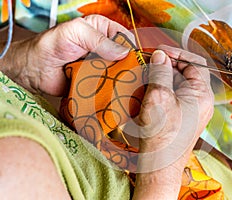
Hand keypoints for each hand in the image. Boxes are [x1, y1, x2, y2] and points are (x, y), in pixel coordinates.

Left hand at [0, 15, 132, 95]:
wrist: (34, 71)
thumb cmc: (51, 45)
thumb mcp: (76, 33)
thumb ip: (99, 40)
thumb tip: (124, 53)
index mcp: (102, 30)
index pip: (126, 38)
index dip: (133, 49)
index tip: (138, 62)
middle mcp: (105, 48)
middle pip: (126, 57)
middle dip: (131, 67)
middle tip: (136, 79)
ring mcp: (102, 66)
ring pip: (121, 73)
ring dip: (124, 80)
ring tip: (130, 89)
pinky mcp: (97, 82)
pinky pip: (110, 86)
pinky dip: (114, 90)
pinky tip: (120, 95)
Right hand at [132, 46, 213, 198]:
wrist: (159, 165)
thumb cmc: (160, 135)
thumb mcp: (158, 97)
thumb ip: (161, 71)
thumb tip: (160, 55)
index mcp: (202, 95)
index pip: (195, 63)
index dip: (177, 53)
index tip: (159, 51)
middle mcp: (202, 102)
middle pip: (187, 73)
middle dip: (167, 66)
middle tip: (150, 63)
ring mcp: (194, 110)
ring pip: (179, 85)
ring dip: (162, 78)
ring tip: (146, 78)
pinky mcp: (184, 117)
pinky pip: (175, 97)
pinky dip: (162, 91)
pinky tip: (148, 93)